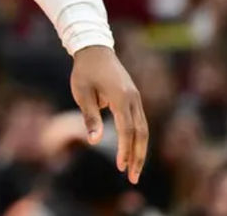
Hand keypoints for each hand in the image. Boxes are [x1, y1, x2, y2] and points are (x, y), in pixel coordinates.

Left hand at [70, 45, 148, 183]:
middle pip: (141, 133)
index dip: (124, 149)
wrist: (95, 49)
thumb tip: (94, 141)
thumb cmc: (84, 71)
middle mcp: (133, 98)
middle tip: (132, 177)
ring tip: (133, 169)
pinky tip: (132, 152)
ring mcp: (136, 98)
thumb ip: (90, 116)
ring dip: (140, 150)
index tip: (120, 167)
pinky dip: (138, 139)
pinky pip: (140, 122)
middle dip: (138, 156)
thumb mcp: (82, 92)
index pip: (126, 129)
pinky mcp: (134, 98)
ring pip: (144, 129)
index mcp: (120, 97)